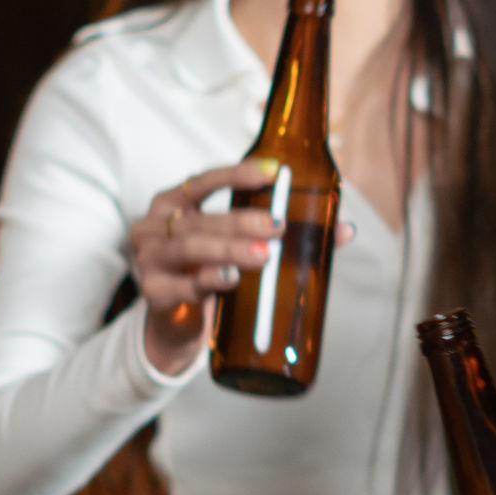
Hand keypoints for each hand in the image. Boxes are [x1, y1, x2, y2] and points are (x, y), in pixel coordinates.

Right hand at [130, 160, 353, 374]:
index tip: (274, 172)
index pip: (204, 180)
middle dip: (242, 221)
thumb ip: (280, 234)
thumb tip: (345, 230)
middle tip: (277, 226)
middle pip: (201, 219)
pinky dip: (207, 282)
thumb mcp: (234, 247)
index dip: (237, 174)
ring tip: (262, 255)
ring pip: (191, 248)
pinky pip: (182, 286)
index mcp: (174, 203)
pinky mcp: (152, 292)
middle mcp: (155, 225)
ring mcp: (149, 259)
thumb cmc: (205, 271)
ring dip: (229, 250)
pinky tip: (229, 280)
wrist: (173, 323)